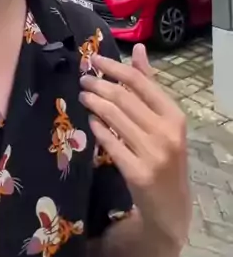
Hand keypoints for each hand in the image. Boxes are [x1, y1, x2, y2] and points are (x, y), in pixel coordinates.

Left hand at [79, 43, 190, 246]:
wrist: (171, 207)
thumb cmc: (165, 156)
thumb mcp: (164, 121)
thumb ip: (149, 86)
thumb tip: (138, 49)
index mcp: (174, 116)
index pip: (140, 82)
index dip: (114, 67)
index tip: (94, 59)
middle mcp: (166, 133)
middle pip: (124, 98)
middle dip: (99, 85)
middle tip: (83, 79)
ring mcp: (152, 154)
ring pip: (115, 119)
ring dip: (95, 103)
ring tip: (83, 96)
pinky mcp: (137, 173)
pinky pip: (111, 144)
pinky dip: (98, 129)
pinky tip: (91, 121)